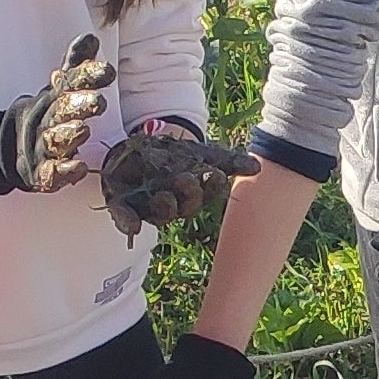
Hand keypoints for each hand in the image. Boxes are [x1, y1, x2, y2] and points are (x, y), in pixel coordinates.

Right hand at [0, 33, 115, 196]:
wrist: (9, 150)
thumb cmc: (45, 116)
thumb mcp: (59, 90)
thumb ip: (76, 67)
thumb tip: (91, 38)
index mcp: (54, 98)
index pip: (70, 83)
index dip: (87, 76)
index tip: (108, 72)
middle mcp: (48, 120)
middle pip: (62, 111)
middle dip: (80, 106)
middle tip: (99, 102)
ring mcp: (43, 147)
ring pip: (55, 140)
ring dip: (69, 135)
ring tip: (83, 130)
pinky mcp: (42, 172)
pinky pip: (52, 172)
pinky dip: (64, 171)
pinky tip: (79, 168)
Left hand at [100, 118, 260, 239]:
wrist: (134, 151)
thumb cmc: (172, 157)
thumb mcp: (200, 154)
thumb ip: (226, 161)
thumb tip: (256, 167)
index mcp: (191, 194)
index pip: (206, 193)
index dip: (211, 187)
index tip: (216, 175)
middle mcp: (172, 204)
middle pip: (184, 206)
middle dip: (187, 194)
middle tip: (186, 178)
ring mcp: (146, 206)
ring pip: (159, 214)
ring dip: (164, 207)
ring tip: (164, 196)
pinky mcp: (121, 205)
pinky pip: (124, 217)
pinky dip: (128, 223)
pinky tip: (132, 228)